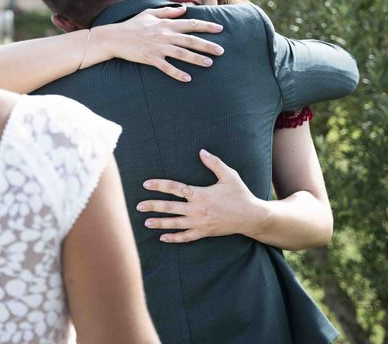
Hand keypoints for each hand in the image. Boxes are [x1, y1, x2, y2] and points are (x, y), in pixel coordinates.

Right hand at [98, 7, 224, 81]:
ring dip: (196, 59)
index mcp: (165, 24)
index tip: (220, 29)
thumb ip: (167, 11)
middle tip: (221, 51)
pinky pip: (166, 67)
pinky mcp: (150, 58)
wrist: (114, 37)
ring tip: (209, 64)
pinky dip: (177, 73)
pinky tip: (187, 79)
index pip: (190, 23)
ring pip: (181, 53)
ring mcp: (157, 47)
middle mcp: (164, 35)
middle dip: (207, 45)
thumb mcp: (149, 13)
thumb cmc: (132, 25)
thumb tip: (184, 10)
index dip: (206, 26)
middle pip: (190, 40)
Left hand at [136, 149, 259, 242]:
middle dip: (153, 206)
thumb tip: (201, 151)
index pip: (175, 188)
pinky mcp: (204, 232)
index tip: (146, 184)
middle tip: (138, 206)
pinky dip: (174, 238)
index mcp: (200, 194)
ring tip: (146, 222)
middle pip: (170, 207)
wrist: (252, 217)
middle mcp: (197, 209)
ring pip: (175, 223)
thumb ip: (214, 163)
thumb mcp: (229, 175)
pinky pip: (186, 237)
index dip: (159, 185)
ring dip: (160, 223)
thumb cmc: (240, 194)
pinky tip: (163, 238)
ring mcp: (200, 223)